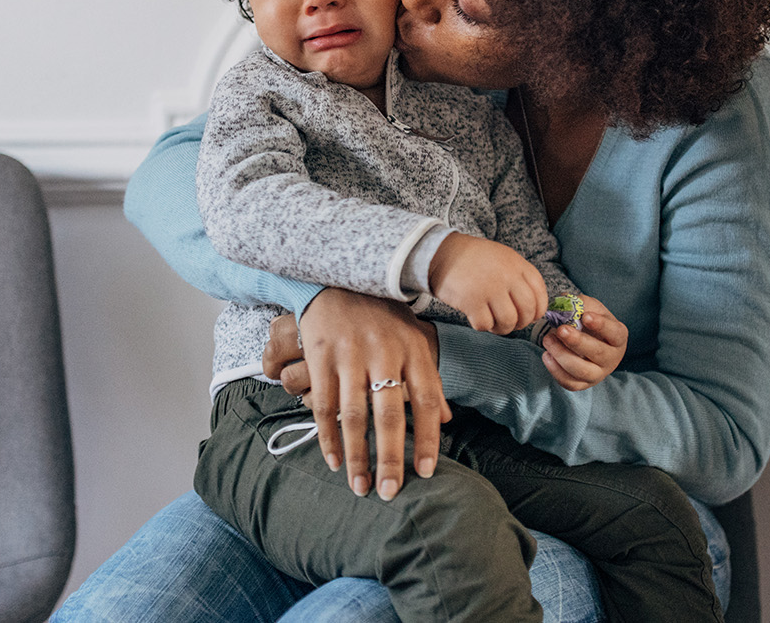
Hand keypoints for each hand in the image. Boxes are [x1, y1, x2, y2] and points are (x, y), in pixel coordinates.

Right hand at [276, 290, 447, 500]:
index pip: (427, 400)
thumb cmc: (382, 317)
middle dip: (390, 457)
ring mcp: (350, 354)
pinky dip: (328, 437)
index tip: (425, 472)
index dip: (428, 438)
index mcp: (413, 349)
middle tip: (391, 492)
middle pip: (389, 414)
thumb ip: (429, 380)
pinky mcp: (321, 356)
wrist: (338, 278)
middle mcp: (384, 352)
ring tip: (360, 487)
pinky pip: (324, 404)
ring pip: (354, 415)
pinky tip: (334, 460)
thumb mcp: (414, 339)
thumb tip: (448, 421)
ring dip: (357, 456)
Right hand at [429, 233, 547, 334]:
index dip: (538, 310)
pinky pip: (486, 325)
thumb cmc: (473, 259)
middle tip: (510, 323)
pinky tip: (477, 318)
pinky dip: (483, 326)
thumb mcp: (502, 257)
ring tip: (493, 322)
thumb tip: (534, 308)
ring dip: (502, 328)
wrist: (442, 252)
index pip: (540, 293)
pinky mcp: (471, 301)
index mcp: (517, 264)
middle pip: (528, 311)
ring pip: (508, 321)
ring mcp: (490, 289)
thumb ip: (519, 277)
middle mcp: (507, 276)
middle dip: (521, 323)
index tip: (530, 316)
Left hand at [542, 295, 628, 389]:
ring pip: (582, 371)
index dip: (601, 325)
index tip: (585, 316)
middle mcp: (612, 358)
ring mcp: (598, 374)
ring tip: (548, 340)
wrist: (586, 342)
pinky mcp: (583, 384)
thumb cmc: (589, 324)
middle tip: (561, 329)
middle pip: (598, 353)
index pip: (614, 333)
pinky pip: (570, 383)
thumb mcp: (590, 308)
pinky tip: (547, 355)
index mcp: (618, 337)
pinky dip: (556, 370)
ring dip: (562, 355)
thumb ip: (580, 303)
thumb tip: (564, 300)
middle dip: (577, 341)